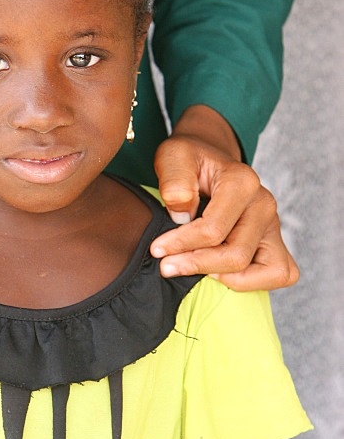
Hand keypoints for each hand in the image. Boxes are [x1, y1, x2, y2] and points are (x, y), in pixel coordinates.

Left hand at [151, 106, 298, 290]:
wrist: (207, 160)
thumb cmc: (189, 161)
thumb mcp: (173, 156)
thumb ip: (175, 179)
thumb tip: (182, 212)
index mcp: (242, 182)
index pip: (213, 230)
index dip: (180, 245)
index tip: (156, 250)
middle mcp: (264, 204)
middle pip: (236, 255)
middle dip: (197, 265)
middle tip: (166, 266)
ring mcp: (273, 225)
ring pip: (265, 271)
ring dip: (227, 278)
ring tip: (196, 269)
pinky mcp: (276, 241)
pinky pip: (281, 273)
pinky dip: (253, 281)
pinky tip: (220, 274)